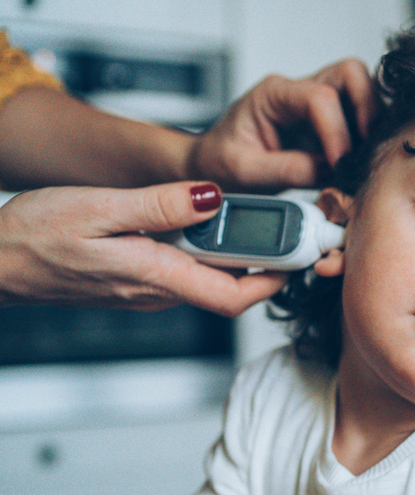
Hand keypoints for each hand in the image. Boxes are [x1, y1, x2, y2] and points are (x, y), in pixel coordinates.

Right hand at [0, 183, 285, 314]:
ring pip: (210, 277)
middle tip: (296, 229)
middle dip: (269, 263)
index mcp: (155, 276)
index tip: (302, 255)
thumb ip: (159, 205)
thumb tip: (213, 199)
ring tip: (266, 220)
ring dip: (241, 254)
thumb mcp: (98, 208)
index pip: (234, 294)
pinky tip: (212, 223)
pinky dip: (210, 250)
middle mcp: (158, 291)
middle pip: (231, 286)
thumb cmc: (33, 236)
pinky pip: (187, 269)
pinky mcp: (138, 279)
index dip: (275, 279)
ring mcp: (148, 289)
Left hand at [187, 58, 374, 190]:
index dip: (337, 131)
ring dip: (371, 121)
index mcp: (274, 94)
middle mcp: (298, 92)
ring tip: (363, 156)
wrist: (211, 166)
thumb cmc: (221, 160)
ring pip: (362, 90)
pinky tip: (359, 160)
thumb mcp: (244, 170)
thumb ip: (286, 169)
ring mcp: (316, 106)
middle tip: (365, 147)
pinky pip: (359, 117)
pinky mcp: (328, 125)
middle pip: (351, 74)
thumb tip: (328, 173)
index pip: (320, 97)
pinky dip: (368, 135)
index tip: (339, 164)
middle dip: (367, 108)